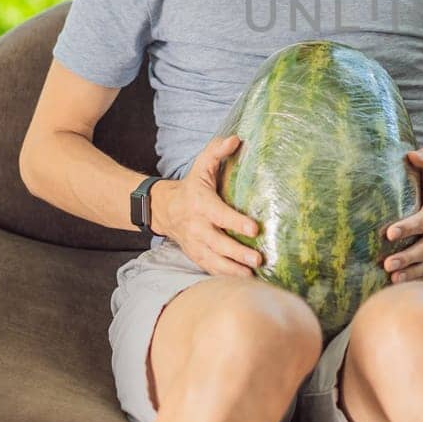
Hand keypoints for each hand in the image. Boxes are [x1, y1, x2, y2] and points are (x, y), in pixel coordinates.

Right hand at [162, 134, 263, 276]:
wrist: (164, 209)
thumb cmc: (192, 186)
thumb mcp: (201, 165)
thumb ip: (217, 151)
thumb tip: (237, 139)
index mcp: (201, 204)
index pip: (220, 214)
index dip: (236, 222)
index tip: (254, 228)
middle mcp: (197, 227)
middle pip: (218, 243)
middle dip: (237, 252)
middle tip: (258, 259)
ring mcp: (196, 244)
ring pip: (214, 261)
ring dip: (233, 270)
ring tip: (252, 276)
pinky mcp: (197, 256)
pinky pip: (210, 269)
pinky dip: (225, 277)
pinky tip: (243, 282)